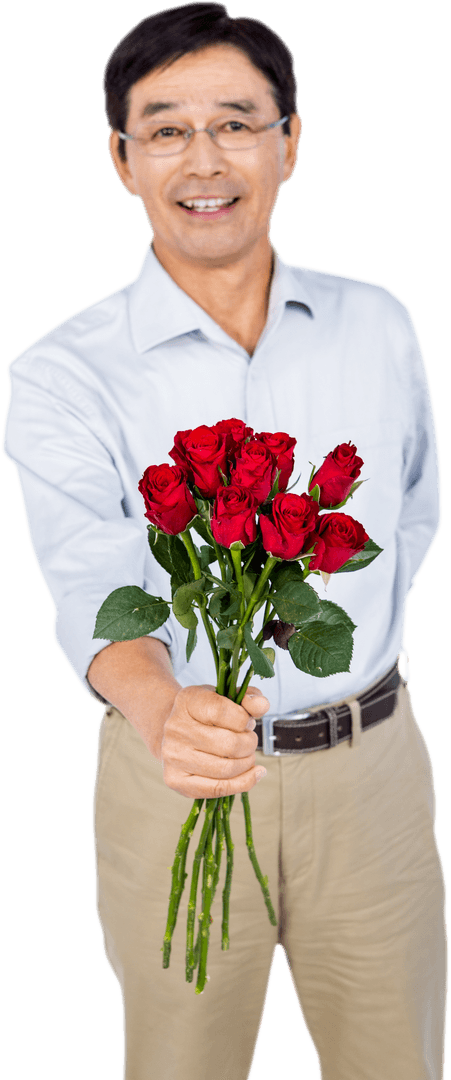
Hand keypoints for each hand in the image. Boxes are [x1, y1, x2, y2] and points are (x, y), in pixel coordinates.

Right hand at [160, 684, 269, 798]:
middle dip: (249, 744)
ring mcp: (174, 756)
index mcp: (187, 701)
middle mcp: (176, 728)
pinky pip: (217, 789)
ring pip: (226, 769)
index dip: (244, 719)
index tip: (247, 721)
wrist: (175, 732)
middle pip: (229, 744)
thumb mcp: (227, 697)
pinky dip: (243, 783)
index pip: (222, 711)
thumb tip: (261, 705)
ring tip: (247, 756)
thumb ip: (248, 698)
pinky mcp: (176, 780)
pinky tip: (254, 774)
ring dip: (247, 763)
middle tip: (249, 740)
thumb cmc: (204, 714)